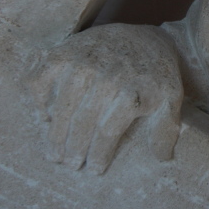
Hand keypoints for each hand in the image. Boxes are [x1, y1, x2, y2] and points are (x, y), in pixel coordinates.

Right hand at [25, 23, 183, 175]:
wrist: (146, 39)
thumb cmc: (156, 76)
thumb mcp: (171, 101)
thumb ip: (167, 129)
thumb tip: (161, 157)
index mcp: (130, 91)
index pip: (107, 131)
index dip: (98, 154)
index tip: (93, 170)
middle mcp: (104, 76)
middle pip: (82, 122)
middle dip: (74, 149)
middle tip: (70, 165)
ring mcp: (82, 62)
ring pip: (61, 105)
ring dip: (55, 134)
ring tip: (54, 154)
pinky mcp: (66, 51)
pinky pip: (41, 76)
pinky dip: (36, 97)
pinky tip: (44, 116)